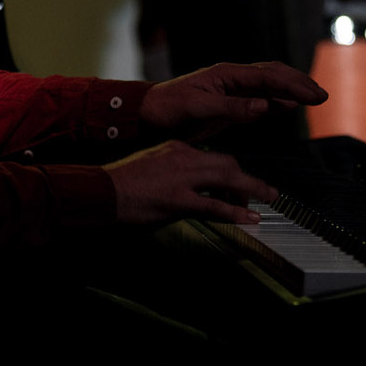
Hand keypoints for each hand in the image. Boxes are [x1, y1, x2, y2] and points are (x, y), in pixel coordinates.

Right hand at [105, 140, 276, 224]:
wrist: (99, 191)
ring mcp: (181, 178)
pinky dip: (235, 212)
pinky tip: (248, 218)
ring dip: (251, 190)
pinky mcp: (176, 200)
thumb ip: (174, 172)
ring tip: (266, 201)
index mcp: (176, 147)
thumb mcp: (152, 167)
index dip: (230, 173)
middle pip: (227, 163)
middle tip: (264, 192)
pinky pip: (213, 206)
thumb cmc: (120, 184)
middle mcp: (183, 157)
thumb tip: (194, 189)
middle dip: (247, 179)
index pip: (213, 156)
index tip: (237, 187)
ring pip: (227, 178)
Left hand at [140, 61, 327, 137]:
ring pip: (270, 84)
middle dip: (299, 83)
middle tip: (322, 96)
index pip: (269, 76)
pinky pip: (259, 98)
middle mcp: (232, 78)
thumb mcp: (200, 109)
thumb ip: (233, 108)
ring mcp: (231, 89)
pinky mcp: (229, 103)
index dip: (295, 85)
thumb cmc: (168, 109)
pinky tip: (288, 106)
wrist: (147, 116)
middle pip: (274, 75)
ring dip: (292, 90)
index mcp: (227, 74)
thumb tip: (267, 106)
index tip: (315, 95)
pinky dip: (277, 100)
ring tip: (313, 98)